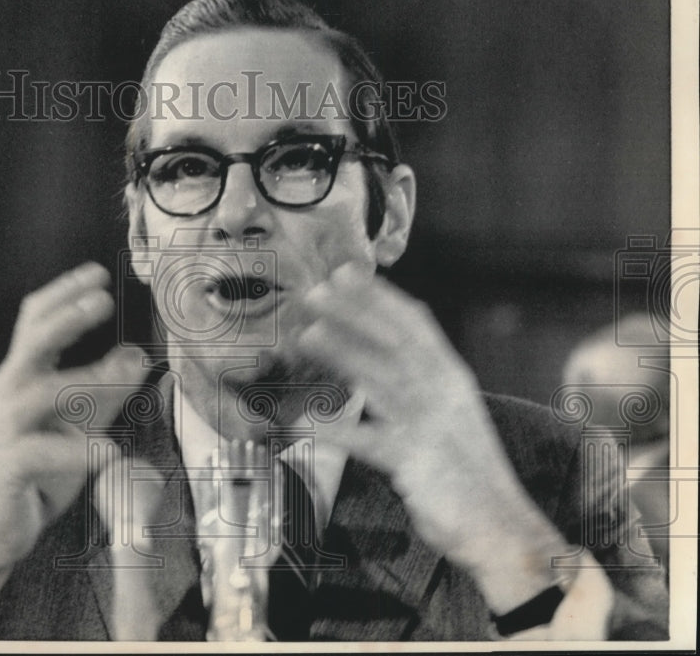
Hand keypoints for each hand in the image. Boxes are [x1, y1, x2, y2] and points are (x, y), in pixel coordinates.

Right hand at [0, 262, 147, 618]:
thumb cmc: (37, 469)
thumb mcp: (78, 422)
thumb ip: (106, 391)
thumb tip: (139, 355)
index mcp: (21, 375)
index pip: (36, 320)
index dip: (63, 294)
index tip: (96, 273)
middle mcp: (6, 393)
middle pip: (32, 342)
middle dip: (67, 316)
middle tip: (103, 298)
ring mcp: (1, 430)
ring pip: (42, 392)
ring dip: (89, 379)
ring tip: (131, 370)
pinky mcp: (5, 468)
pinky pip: (41, 451)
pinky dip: (79, 450)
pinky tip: (111, 452)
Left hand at [296, 262, 567, 611]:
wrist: (500, 526)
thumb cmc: (468, 471)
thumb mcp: (452, 416)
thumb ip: (423, 386)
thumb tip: (383, 360)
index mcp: (452, 378)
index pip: (416, 324)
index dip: (379, 297)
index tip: (347, 275)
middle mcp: (444, 392)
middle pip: (395, 340)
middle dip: (355, 312)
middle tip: (315, 291)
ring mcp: (430, 424)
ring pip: (380, 378)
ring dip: (342, 352)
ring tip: (306, 334)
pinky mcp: (414, 460)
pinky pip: (365, 439)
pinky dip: (332, 429)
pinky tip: (301, 423)